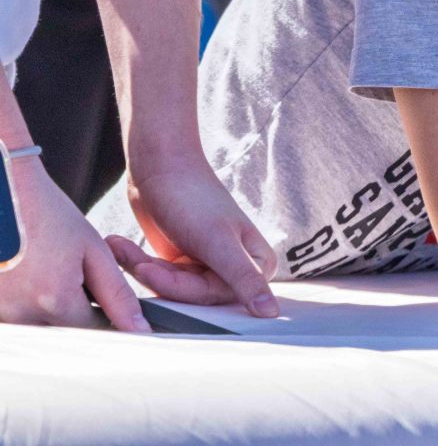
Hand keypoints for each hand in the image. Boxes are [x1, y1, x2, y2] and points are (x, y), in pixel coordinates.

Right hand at [0, 157, 148, 330]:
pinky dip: (28, 305)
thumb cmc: (45, 214)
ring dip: (50, 310)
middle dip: (75, 314)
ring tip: (49, 272)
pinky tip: (30, 276)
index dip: (104, 315)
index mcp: (54, 300)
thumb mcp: (92, 249)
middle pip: (62, 334)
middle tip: (70, 276)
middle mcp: (21, 316)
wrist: (2, 195)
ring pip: (39, 329)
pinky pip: (17, 320)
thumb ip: (117, 293)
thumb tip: (138, 328)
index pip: (93, 331)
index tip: (104, 298)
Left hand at [118, 156, 278, 316]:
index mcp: (256, 263)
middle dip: (159, 277)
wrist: (162, 166)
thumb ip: (244, 280)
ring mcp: (207, 265)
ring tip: (124, 247)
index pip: (216, 298)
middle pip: (191, 296)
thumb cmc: (193, 198)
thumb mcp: (218, 243)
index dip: (182, 288)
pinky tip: (123, 246)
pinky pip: (158, 277)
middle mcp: (235, 267)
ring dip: (143, 268)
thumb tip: (272, 314)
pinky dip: (137, 263)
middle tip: (138, 258)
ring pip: (170, 288)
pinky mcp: (182, 261)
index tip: (154, 271)